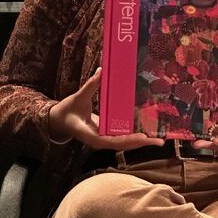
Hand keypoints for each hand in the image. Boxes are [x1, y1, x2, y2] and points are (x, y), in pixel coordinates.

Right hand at [48, 68, 164, 150]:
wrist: (59, 120)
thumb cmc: (67, 110)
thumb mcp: (77, 98)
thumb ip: (90, 86)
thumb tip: (101, 72)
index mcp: (92, 136)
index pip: (111, 141)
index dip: (127, 140)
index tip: (141, 138)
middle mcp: (100, 140)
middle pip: (123, 145)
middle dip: (141, 143)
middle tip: (159, 140)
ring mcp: (104, 139)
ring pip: (125, 143)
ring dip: (141, 141)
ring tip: (158, 138)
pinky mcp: (106, 135)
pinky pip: (122, 137)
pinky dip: (135, 136)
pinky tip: (147, 132)